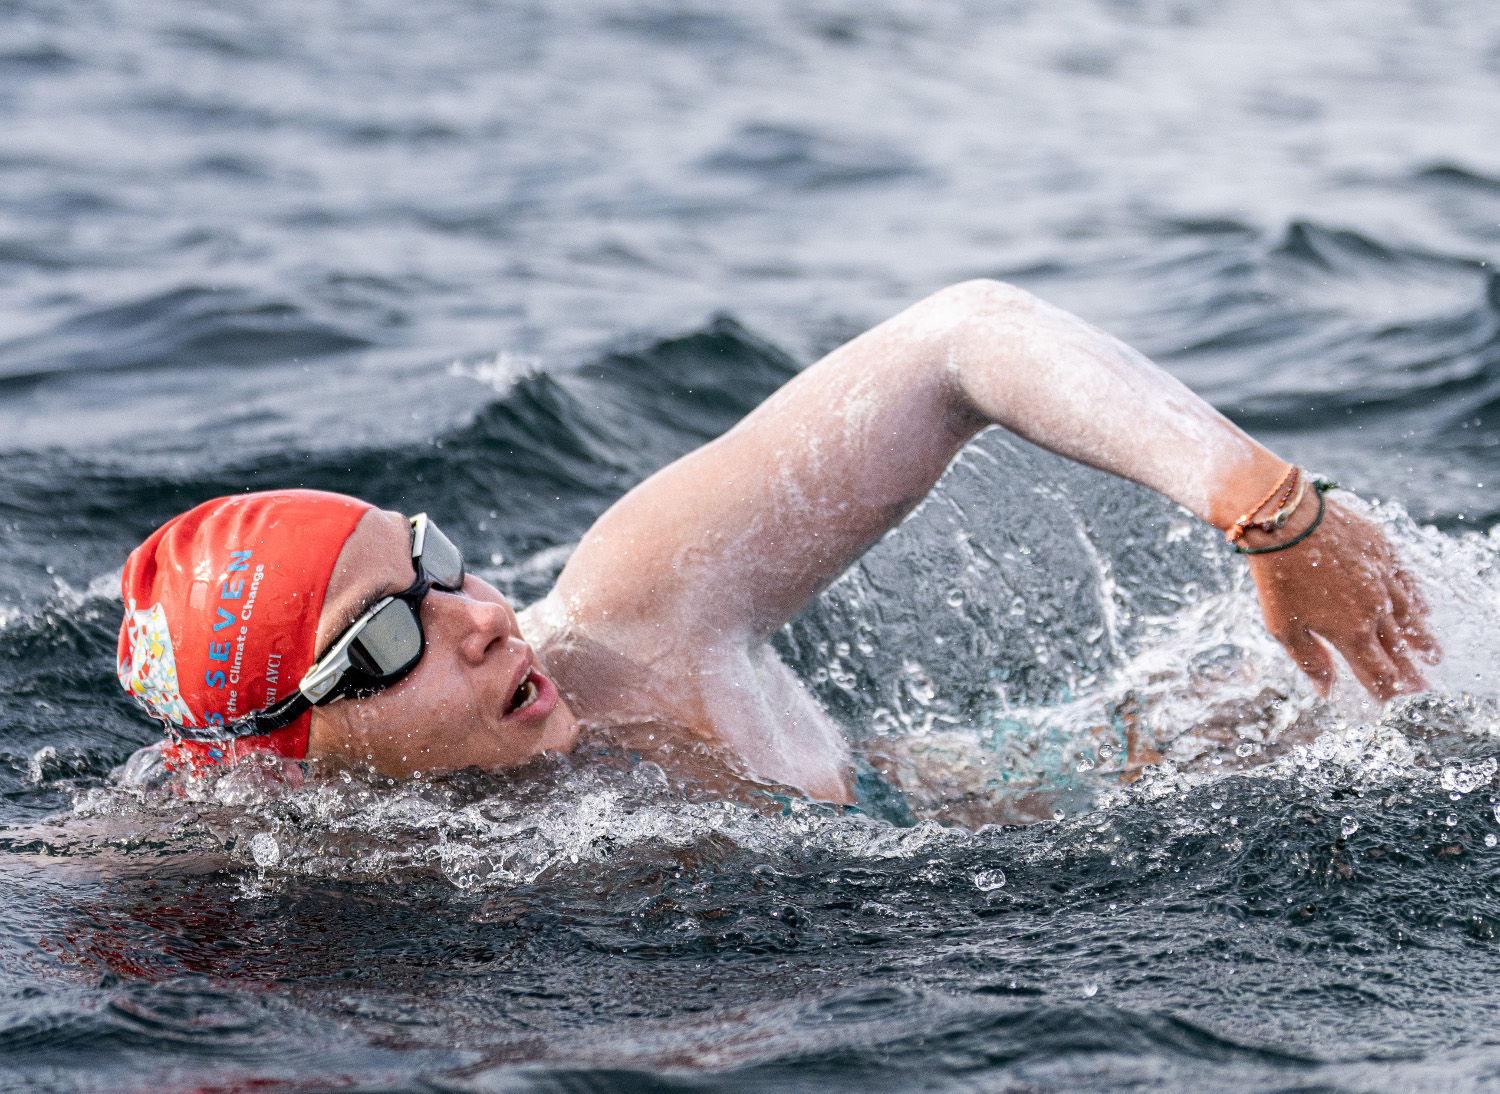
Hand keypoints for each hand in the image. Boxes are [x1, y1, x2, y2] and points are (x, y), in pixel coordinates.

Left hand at [1244, 490, 1439, 700]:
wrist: (1286, 522)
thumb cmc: (1278, 576)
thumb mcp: (1284, 626)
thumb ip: (1310, 660)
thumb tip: (1328, 690)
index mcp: (1350, 633)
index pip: (1376, 672)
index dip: (1383, 691)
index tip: (1386, 702)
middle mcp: (1375, 610)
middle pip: (1398, 649)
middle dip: (1409, 672)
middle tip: (1420, 688)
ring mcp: (1384, 580)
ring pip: (1410, 617)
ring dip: (1422, 639)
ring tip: (1433, 655)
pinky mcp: (1385, 554)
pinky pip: (1408, 583)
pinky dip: (1416, 601)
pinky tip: (1422, 610)